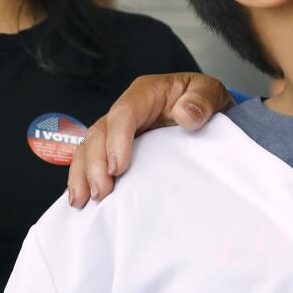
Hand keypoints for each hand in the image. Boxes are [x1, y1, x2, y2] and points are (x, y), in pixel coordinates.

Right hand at [67, 72, 233, 205]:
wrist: (205, 111)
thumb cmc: (203, 100)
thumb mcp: (210, 92)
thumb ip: (202, 100)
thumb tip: (186, 115)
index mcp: (145, 93)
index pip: (124, 113)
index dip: (117, 139)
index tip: (118, 168)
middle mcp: (126, 111)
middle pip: (100, 133)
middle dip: (95, 164)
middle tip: (100, 192)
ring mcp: (118, 130)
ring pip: (89, 148)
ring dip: (83, 175)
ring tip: (82, 200)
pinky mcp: (117, 148)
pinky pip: (94, 160)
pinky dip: (85, 178)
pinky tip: (82, 199)